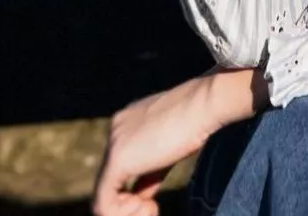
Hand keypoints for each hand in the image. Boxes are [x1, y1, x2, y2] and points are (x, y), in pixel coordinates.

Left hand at [92, 77, 214, 215]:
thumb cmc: (198, 120)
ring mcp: (114, 143)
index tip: (152, 201)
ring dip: (126, 211)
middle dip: (128, 203)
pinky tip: (149, 206)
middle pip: (110, 180)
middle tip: (152, 207)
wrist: (204, 104)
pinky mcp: (118, 158)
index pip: (119, 168)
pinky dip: (123, 213)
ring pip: (102, 194)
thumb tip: (143, 196)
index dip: (133, 192)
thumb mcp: (170, 149)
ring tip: (151, 208)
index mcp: (127, 123)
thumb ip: (152, 171)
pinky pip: (104, 200)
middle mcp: (115, 130)